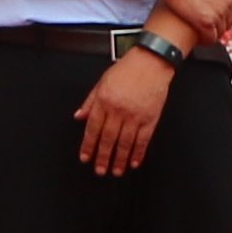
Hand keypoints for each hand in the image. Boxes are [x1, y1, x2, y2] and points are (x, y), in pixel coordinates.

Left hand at [75, 49, 174, 176]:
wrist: (152, 61)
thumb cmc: (128, 68)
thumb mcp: (102, 81)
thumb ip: (90, 101)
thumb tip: (79, 116)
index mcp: (104, 100)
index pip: (93, 128)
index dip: (88, 145)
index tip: (85, 157)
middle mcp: (118, 110)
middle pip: (108, 139)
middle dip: (102, 157)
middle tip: (99, 170)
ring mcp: (135, 115)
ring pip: (124, 143)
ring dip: (119, 159)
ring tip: (115, 171)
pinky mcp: (150, 118)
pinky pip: (143, 140)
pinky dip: (138, 153)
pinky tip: (133, 162)